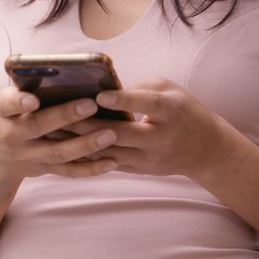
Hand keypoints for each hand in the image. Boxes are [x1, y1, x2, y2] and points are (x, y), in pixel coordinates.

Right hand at [0, 86, 119, 180]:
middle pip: (38, 127)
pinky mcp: (45, 169)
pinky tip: (112, 162)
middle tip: (91, 104)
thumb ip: (31, 87)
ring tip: (111, 134)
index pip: (7, 104)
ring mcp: (29, 156)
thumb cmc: (14, 115)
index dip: (19, 102)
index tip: (33, 100)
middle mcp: (13, 135)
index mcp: (4, 111)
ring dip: (86, 144)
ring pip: (58, 152)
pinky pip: (69, 171)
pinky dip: (91, 169)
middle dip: (65, 116)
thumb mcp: (11, 101)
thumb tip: (71, 72)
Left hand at [59, 77, 234, 176]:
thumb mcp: (169, 91)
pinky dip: (86, 157)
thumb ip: (138, 88)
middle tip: (58, 115)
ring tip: (53, 133)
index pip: (146, 105)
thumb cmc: (183, 110)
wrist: (205, 149)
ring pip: (109, 153)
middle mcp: (160, 138)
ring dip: (80, 144)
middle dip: (88, 126)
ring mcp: (149, 159)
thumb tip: (101, 89)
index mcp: (170, 112)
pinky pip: (107, 164)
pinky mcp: (139, 170)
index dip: (124, 101)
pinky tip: (63, 149)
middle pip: (120, 134)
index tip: (99, 96)